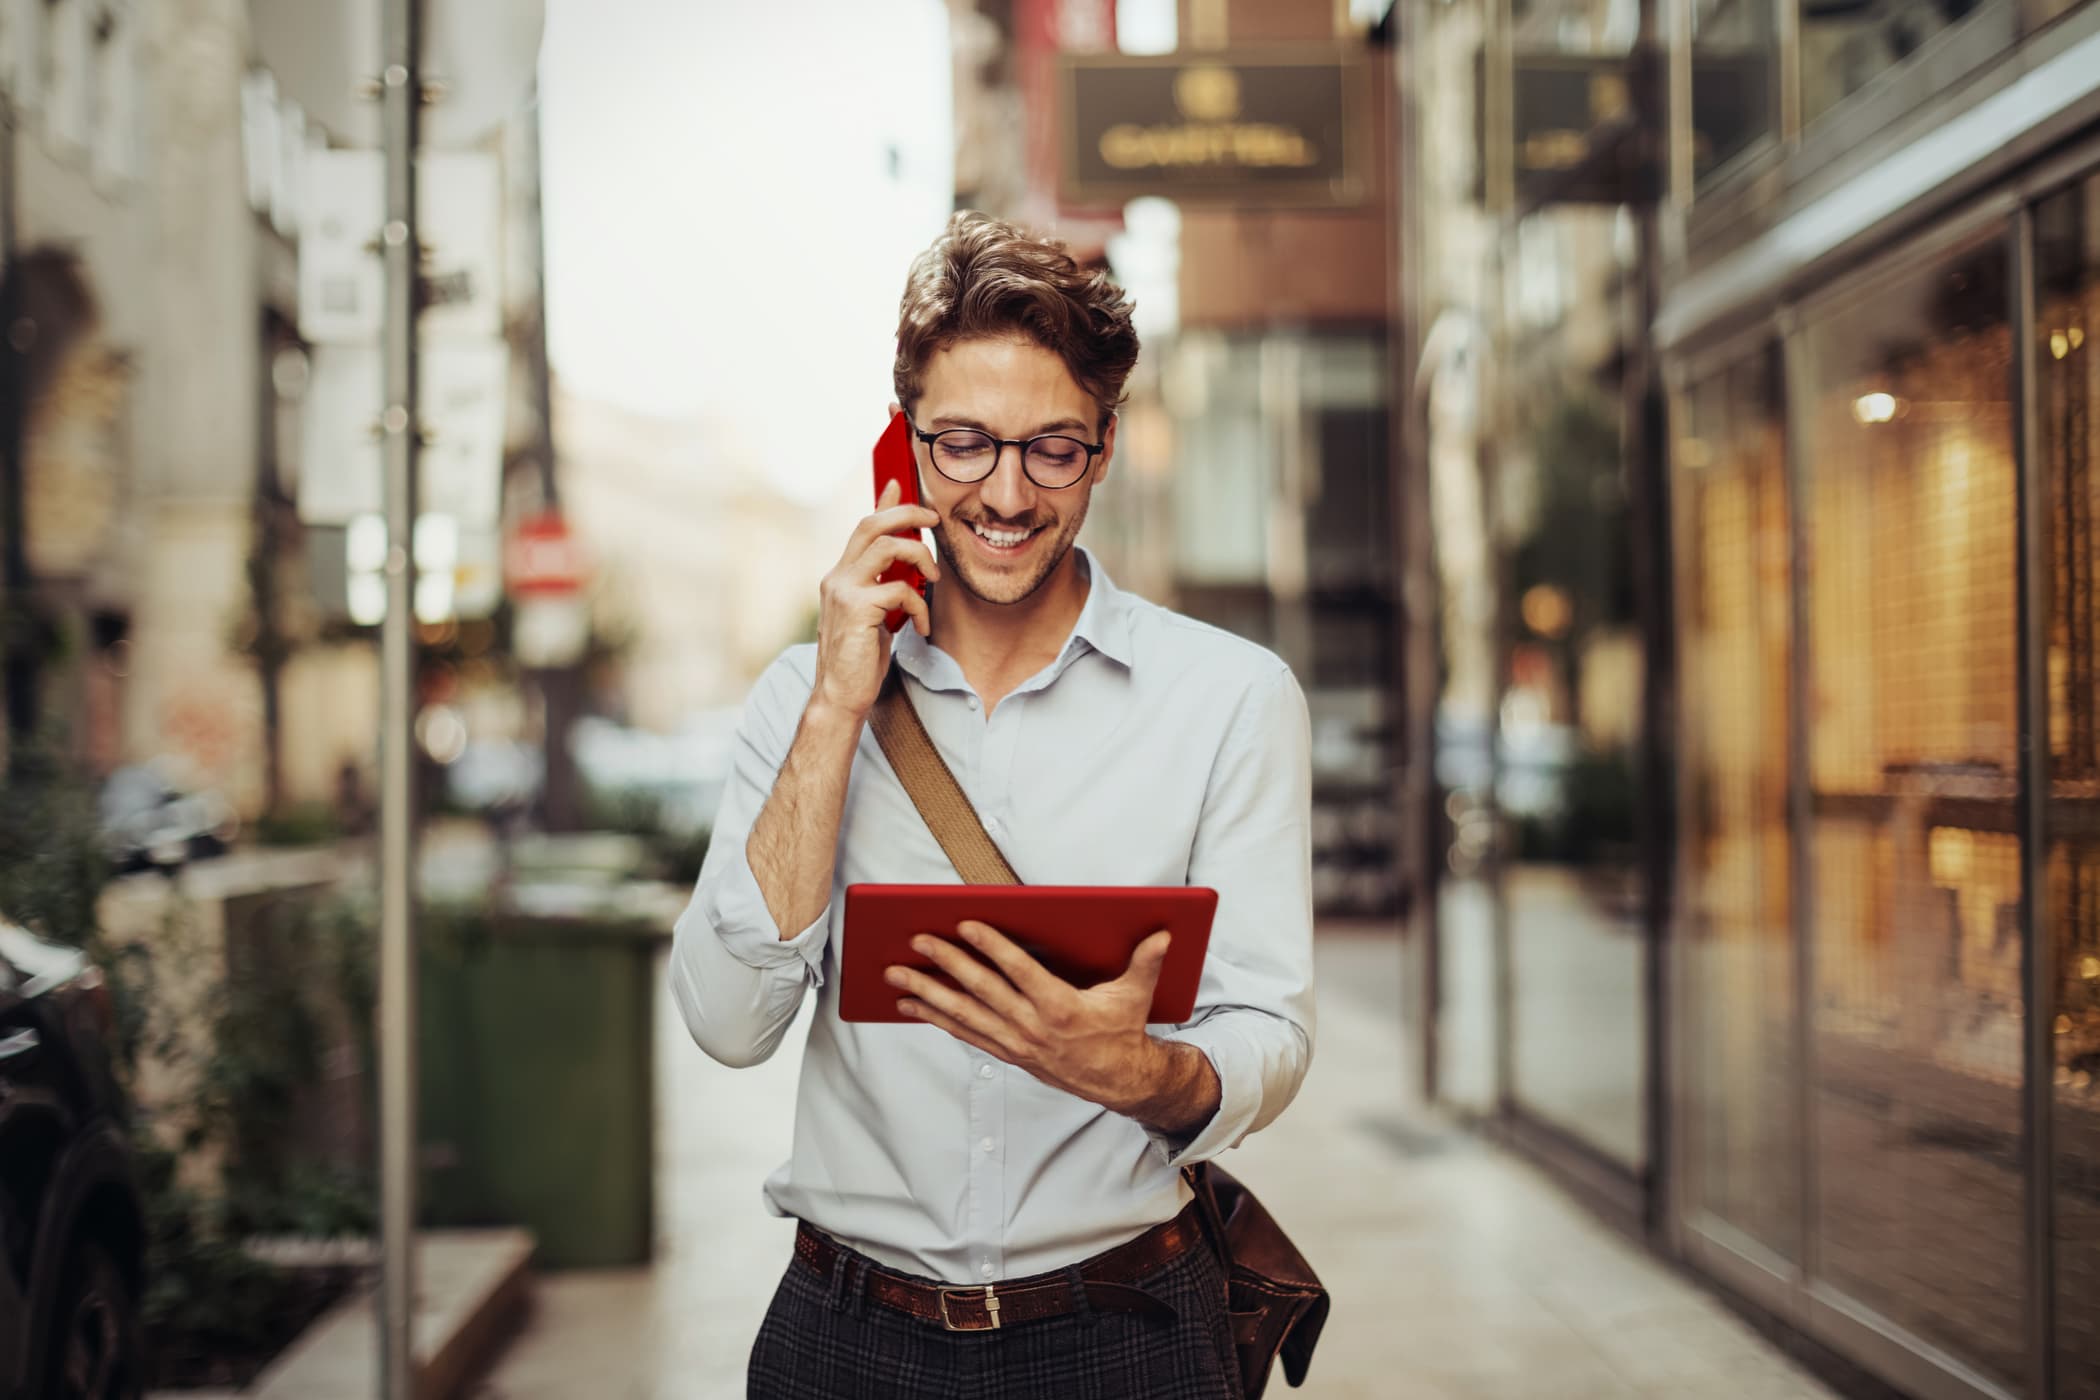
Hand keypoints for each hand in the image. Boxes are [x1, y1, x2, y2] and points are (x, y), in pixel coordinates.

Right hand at [810, 478, 939, 719]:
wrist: (840, 695)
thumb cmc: (859, 659)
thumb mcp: (875, 615)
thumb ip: (883, 586)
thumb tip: (904, 567)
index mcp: (840, 576)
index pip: (863, 527)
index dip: (883, 503)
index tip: (899, 483)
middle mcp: (837, 577)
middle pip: (873, 524)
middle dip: (908, 513)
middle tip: (934, 520)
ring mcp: (843, 591)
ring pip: (889, 547)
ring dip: (920, 557)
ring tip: (933, 580)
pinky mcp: (856, 609)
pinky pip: (900, 588)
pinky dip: (919, 605)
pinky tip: (921, 624)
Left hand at [884, 921, 1174, 1115]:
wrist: (1119, 1082)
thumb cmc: (1123, 1030)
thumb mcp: (1136, 995)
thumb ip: (1145, 962)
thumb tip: (1164, 933)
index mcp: (1060, 1007)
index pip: (1017, 970)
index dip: (990, 946)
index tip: (964, 924)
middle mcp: (1032, 1026)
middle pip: (981, 990)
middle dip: (945, 964)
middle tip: (916, 941)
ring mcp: (1016, 1043)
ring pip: (964, 1015)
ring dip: (927, 995)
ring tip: (896, 978)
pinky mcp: (1009, 1053)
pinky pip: (966, 1034)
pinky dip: (937, 1019)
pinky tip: (913, 1006)